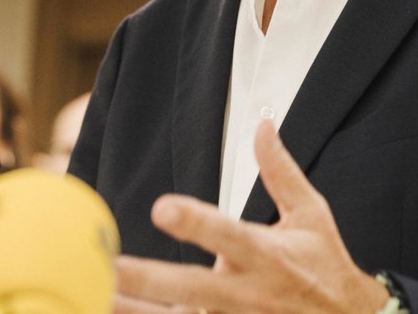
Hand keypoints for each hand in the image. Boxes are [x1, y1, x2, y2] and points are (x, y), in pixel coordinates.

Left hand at [115, 121, 388, 313]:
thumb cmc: (324, 266)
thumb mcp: (311, 214)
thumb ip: (280, 170)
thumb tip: (263, 122)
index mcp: (267, 254)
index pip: (227, 234)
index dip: (195, 223)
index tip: (161, 208)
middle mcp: (248, 294)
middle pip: (192, 288)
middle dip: (148, 280)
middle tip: (108, 266)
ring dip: (136, 311)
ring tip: (93, 295)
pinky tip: (111, 311)